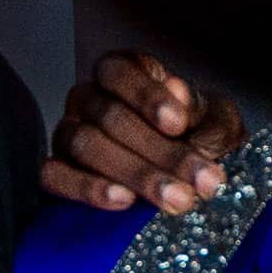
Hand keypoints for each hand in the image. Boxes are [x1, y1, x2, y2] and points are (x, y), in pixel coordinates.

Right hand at [44, 48, 238, 213]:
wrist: (189, 182)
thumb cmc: (203, 139)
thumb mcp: (217, 121)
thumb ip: (202, 109)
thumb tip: (178, 91)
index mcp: (124, 74)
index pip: (120, 71)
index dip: (147, 96)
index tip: (179, 125)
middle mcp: (89, 99)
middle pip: (110, 116)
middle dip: (162, 152)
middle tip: (202, 183)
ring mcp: (68, 135)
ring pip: (86, 145)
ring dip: (136, 174)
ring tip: (177, 200)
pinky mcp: (56, 173)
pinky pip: (54, 175)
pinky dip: (87, 188)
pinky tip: (123, 201)